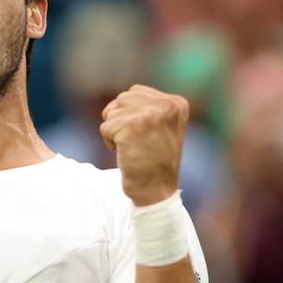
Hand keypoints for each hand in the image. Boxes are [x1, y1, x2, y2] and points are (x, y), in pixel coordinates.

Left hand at [100, 85, 187, 206]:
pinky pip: (105, 128)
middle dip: (121, 121)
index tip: (148, 136)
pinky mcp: (132, 127)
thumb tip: (114, 103)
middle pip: (121, 99)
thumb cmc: (154, 160)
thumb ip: (147, 107)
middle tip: (139, 143)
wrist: (156, 191)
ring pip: (111, 112)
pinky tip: (128, 155)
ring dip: (115, 132)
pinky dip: (110, 143)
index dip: (132, 115)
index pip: (135, 92)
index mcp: (177, 103)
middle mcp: (166, 106)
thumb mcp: (162, 127)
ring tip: (134, 148)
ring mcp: (149, 115)